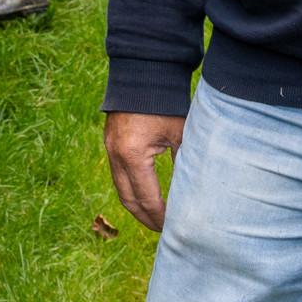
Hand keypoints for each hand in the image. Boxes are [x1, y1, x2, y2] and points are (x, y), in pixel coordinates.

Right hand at [105, 110, 184, 231]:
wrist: (143, 71)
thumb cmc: (165, 102)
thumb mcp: (180, 134)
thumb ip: (184, 164)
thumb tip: (192, 192)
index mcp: (133, 155)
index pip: (147, 198)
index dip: (160, 217)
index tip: (174, 228)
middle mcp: (116, 155)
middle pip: (128, 199)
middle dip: (146, 218)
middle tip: (164, 230)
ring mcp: (110, 148)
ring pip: (121, 188)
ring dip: (137, 205)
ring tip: (155, 217)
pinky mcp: (110, 142)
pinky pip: (118, 174)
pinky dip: (131, 188)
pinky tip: (145, 193)